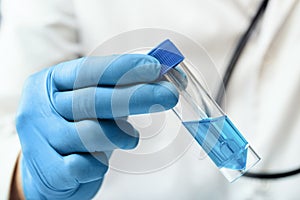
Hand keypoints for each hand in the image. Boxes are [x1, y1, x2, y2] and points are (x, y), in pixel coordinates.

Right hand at [16, 54, 177, 198]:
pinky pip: (85, 166)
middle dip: (137, 97)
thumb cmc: (77, 128)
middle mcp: (38, 106)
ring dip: (119, 136)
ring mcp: (38, 139)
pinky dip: (100, 164)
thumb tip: (164, 74)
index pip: (88, 70)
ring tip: (130, 139)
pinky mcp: (48, 170)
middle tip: (169, 95)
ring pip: (91, 133)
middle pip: (92, 100)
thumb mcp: (91, 102)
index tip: (156, 67)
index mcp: (49, 82)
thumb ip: (119, 87)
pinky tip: (99, 161)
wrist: (48, 170)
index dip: (123, 68)